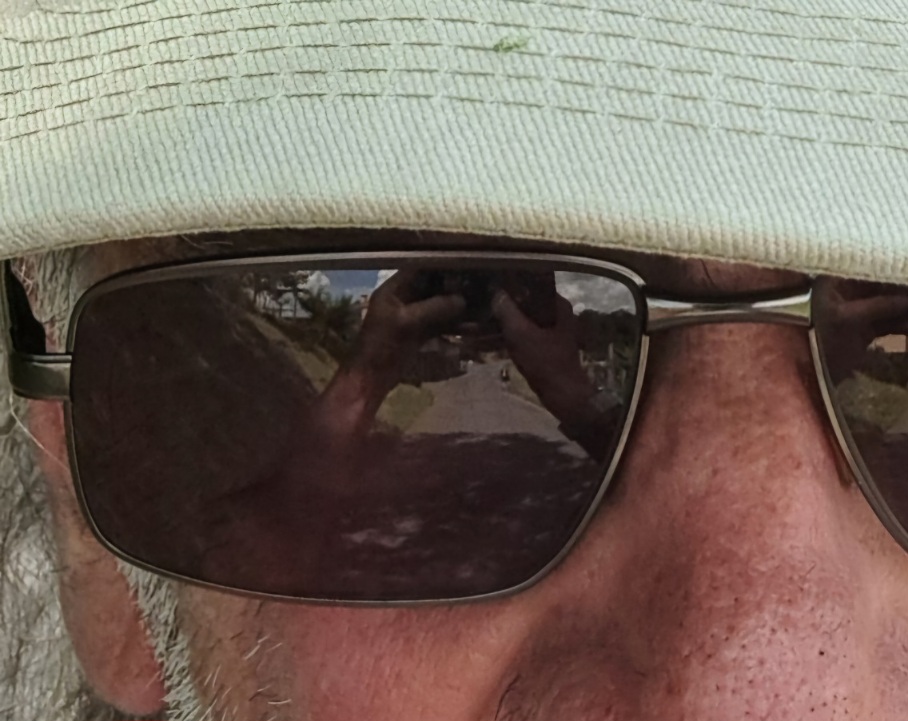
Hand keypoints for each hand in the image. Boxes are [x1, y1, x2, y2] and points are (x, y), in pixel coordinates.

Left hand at [352, 268, 465, 394]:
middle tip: (477, 284)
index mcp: (392, 290)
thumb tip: (462, 299)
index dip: (440, 266)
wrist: (371, 378)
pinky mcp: (418, 334)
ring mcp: (411, 317)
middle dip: (452, 287)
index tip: (463, 265)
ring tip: (479, 304)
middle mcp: (402, 300)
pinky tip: (471, 325)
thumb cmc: (381, 346)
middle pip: (431, 287)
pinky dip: (453, 324)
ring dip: (456, 306)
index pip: (418, 269)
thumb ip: (433, 308)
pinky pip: (439, 324)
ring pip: (437, 306)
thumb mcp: (406, 322)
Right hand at [491, 288, 594, 427]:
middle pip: (526, 301)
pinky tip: (488, 338)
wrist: (563, 395)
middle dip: (504, 304)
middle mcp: (557, 313)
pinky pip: (524, 333)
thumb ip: (507, 311)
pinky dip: (509, 335)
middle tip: (481, 302)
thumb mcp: (521, 335)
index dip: (511, 283)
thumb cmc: (544, 362)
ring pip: (523, 319)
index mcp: (557, 305)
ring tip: (479, 320)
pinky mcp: (546, 345)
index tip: (491, 284)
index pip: (532, 283)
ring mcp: (552, 330)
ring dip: (504, 321)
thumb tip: (496, 292)